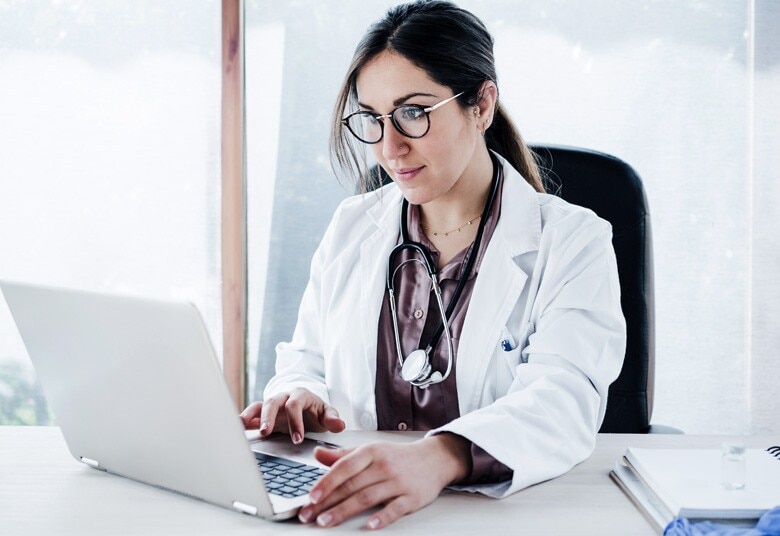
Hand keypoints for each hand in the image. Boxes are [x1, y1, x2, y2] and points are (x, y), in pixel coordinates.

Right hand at [239, 388, 344, 443]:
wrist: (307, 408)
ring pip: (259, 406)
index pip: (295, 404)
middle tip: (266, 432)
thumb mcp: (327, 414)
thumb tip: (340, 425)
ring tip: (241, 426)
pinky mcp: (263, 414)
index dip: (295, 421)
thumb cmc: (316, 412)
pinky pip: (251, 414)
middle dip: (269, 416)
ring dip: (250, 416)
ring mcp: (272, 405)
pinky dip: (242, 420)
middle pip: (273, 402)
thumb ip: (332, 419)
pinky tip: (234, 428)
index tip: (297, 439)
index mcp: (300, 395)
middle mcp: (283, 397)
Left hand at [297, 433, 471, 529]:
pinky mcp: (412, 497)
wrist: (433, 459)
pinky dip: (382, 517)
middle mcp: (384, 465)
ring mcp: (398, 482)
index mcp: (371, 452)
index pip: (344, 467)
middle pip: (351, 486)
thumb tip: (317, 454)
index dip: (326, 482)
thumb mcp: (370, 450)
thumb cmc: (397, 456)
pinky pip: (395, 508)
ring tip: (325, 521)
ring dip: (344, 511)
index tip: (311, 496)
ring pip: (367, 498)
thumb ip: (343, 455)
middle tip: (309, 514)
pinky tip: (369, 525)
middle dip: (327, 502)